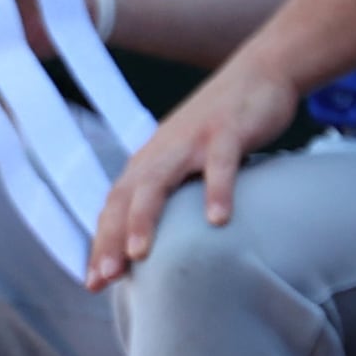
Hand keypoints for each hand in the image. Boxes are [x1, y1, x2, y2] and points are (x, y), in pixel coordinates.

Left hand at [81, 56, 298, 286]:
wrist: (259, 73)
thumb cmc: (223, 125)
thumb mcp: (188, 157)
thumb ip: (172, 189)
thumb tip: (162, 234)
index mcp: (149, 161)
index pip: (115, 207)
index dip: (102, 244)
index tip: (96, 282)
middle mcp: (161, 152)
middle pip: (126, 199)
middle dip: (111, 240)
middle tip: (105, 277)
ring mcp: (193, 141)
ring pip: (158, 183)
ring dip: (145, 219)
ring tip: (141, 255)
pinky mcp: (227, 132)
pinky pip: (221, 165)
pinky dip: (217, 191)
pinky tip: (219, 220)